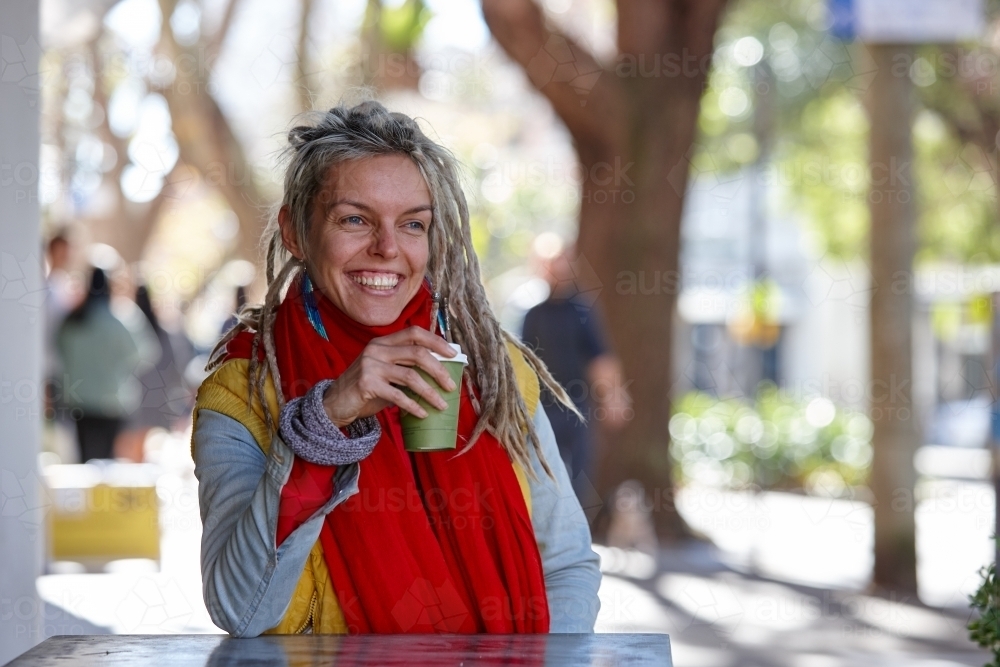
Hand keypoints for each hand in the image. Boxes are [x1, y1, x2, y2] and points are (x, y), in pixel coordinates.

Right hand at [322, 326, 458, 427]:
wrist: (335, 403)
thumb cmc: (366, 388)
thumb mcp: (385, 371)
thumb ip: (405, 367)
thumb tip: (440, 372)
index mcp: (383, 342)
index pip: (414, 333)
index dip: (436, 341)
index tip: (453, 354)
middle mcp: (376, 349)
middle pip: (417, 354)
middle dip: (439, 370)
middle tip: (451, 386)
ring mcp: (370, 365)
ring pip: (411, 376)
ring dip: (430, 392)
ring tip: (441, 405)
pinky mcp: (367, 384)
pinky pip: (398, 395)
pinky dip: (413, 406)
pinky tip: (422, 414)